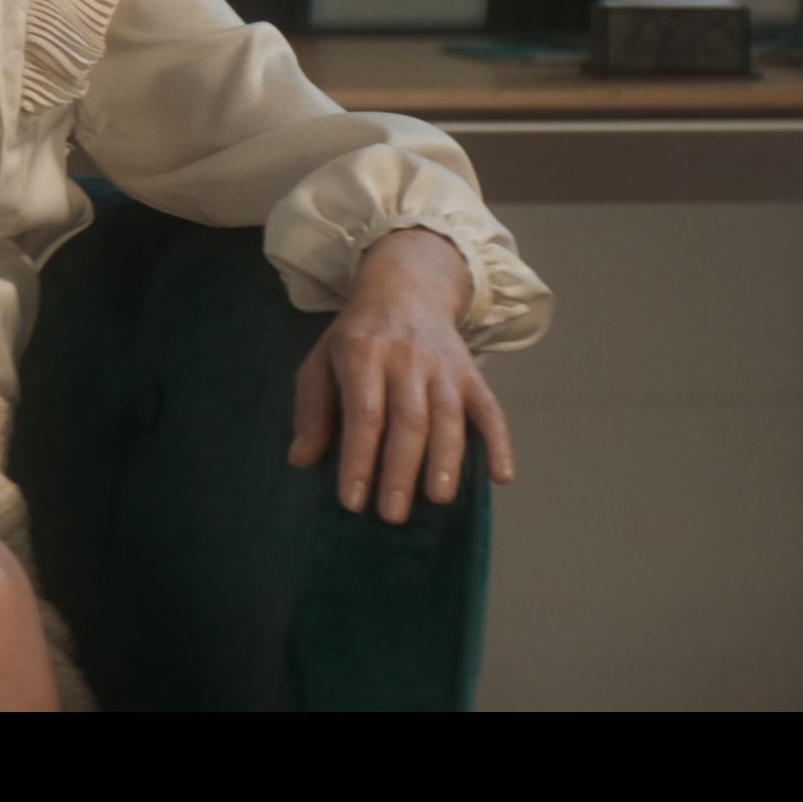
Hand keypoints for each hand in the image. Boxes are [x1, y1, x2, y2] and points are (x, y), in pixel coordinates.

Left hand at [288, 227, 516, 523]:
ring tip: (438, 499)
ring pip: (449, 416)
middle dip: (401, 470)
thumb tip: (300, 460)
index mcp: (362, 353)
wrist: (406, 286)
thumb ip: (311, 410)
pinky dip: (499, 442)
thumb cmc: (356, 337)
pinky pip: (491, 408)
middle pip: (408, 419)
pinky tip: (502, 477)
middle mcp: (407, 358)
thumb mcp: (320, 361)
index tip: (352, 501)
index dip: (359, 459)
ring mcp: (444, 366)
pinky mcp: (472, 372)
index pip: (363, 413)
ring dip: (445, 460)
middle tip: (393, 515)